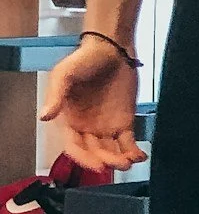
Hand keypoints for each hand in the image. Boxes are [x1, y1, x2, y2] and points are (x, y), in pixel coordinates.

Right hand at [40, 39, 143, 172]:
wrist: (112, 48)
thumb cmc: (84, 59)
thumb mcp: (64, 74)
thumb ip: (56, 95)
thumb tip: (45, 116)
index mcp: (70, 119)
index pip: (74, 146)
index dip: (83, 158)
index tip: (96, 165)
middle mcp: (87, 127)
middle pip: (94, 152)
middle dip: (105, 161)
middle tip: (118, 164)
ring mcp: (106, 126)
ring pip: (111, 150)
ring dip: (120, 160)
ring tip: (130, 161)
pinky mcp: (125, 121)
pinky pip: (128, 142)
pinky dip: (133, 151)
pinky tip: (139, 156)